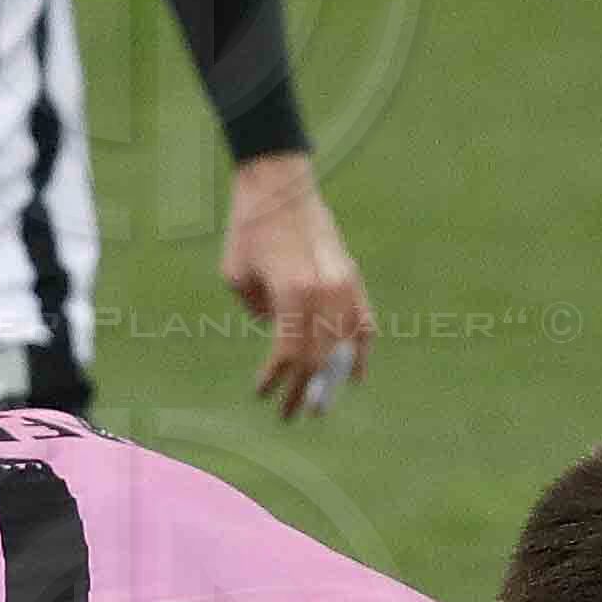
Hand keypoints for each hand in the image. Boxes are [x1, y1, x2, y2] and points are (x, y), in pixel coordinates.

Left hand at [222, 153, 374, 419]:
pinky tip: (354, 376)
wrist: (280, 186)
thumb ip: (259, 313)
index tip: (262, 393)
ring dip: (331, 379)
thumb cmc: (249, 229)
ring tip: (319, 404)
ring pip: (344, 346)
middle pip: (318, 358)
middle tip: (291, 415)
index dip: (277, 380)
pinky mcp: (351, 276)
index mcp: (293, 292)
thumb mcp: (237, 277)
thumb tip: (280, 335)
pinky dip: (360, 351)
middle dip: (303, 391)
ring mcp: (344, 284)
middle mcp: (325, 292)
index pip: (289, 354)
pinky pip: (364, 323)